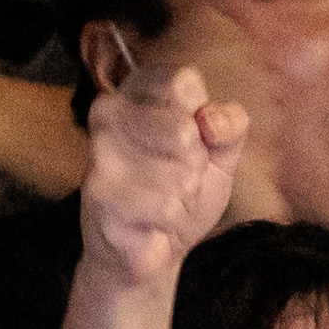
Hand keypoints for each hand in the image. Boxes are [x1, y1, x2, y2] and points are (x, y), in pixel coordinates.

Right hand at [73, 63, 242, 289]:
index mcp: (138, 89)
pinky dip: (170, 220)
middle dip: (196, 164)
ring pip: (179, 174)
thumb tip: (212, 121)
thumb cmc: (180, 189)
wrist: (152, 246)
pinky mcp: (98, 196)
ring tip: (163, 198)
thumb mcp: (220, 153)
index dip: (204, 120)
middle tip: (177, 176)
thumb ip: (230, 126)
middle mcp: (109, 112)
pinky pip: (166, 208)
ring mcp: (100, 155)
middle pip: (184, 130)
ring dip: (183, 196)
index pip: (183, 82)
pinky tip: (151, 220)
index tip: (193, 137)